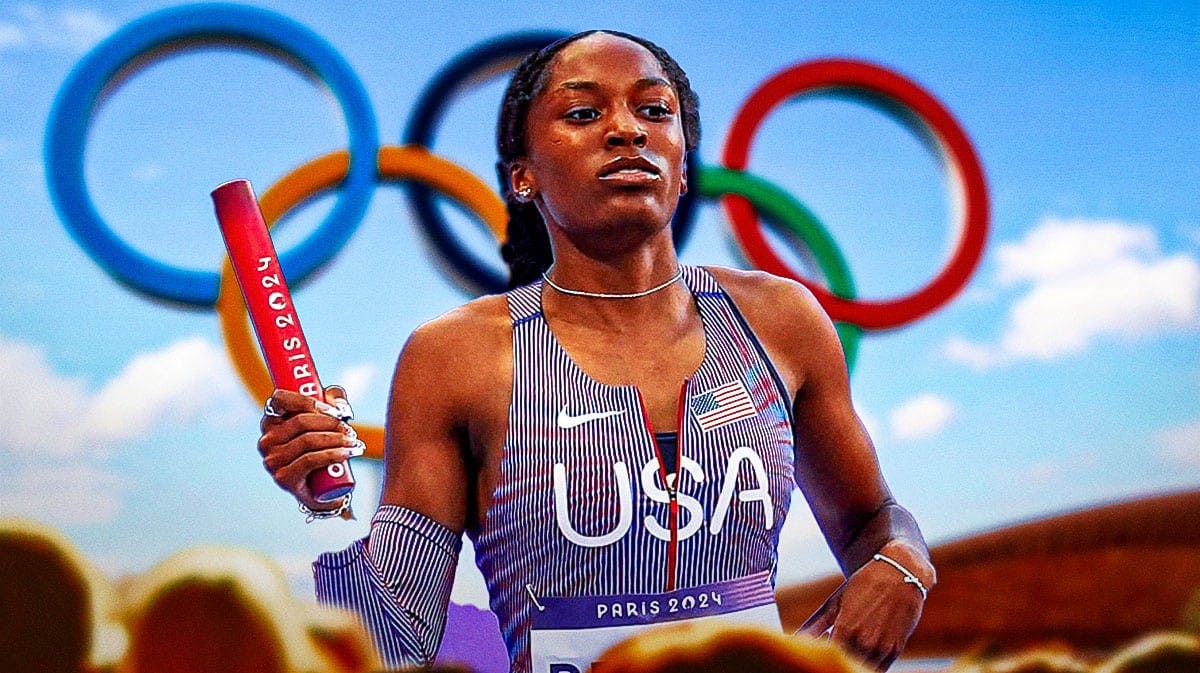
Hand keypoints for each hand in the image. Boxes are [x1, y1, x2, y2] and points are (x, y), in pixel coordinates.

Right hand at [257, 386, 363, 509]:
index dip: (306, 400)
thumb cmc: (322, 450)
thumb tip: (336, 401)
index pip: (279, 399)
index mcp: (271, 421)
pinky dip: (333, 454)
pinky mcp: (283, 478)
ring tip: (354, 442)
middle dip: (331, 423)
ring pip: (308, 440)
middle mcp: (267, 440)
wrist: (323, 490)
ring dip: (337, 439)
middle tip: (350, 429)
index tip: (332, 410)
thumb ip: (332, 400)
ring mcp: (273, 460)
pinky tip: (348, 453)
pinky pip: (310, 459)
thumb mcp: (327, 420)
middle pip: (301, 421)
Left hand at [797, 556, 925, 670]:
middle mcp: (865, 643)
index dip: (820, 654)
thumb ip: (815, 624)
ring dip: (850, 663)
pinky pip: (877, 670)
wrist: (901, 574)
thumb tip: (796, 638)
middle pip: (844, 665)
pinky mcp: (895, 650)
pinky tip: (859, 648)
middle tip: (831, 643)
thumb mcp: (836, 601)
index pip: (828, 656)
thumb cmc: (864, 584)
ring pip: (860, 670)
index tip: (819, 645)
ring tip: (847, 643)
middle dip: (835, 659)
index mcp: (846, 629)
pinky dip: (866, 665)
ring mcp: (882, 648)